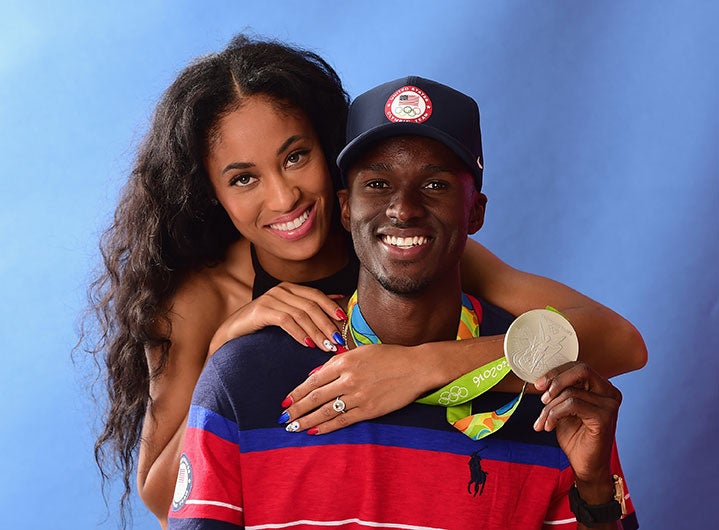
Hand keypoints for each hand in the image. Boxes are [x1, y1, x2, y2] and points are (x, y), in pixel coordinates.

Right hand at [209, 283, 346, 353]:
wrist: (231, 333)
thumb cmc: (262, 326)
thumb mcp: (287, 315)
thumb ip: (308, 308)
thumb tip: (338, 301)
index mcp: (289, 288)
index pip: (316, 295)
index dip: (331, 307)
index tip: (344, 322)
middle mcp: (281, 289)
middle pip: (311, 305)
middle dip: (327, 324)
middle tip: (338, 340)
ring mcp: (270, 298)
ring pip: (301, 314)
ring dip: (317, 331)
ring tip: (327, 346)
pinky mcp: (261, 310)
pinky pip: (286, 321)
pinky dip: (299, 333)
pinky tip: (308, 344)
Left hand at [280, 343, 430, 433]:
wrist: (416, 367)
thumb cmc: (389, 356)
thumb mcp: (360, 352)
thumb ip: (336, 363)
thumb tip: (314, 375)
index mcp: (344, 362)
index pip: (313, 380)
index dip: (297, 392)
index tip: (285, 401)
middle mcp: (348, 379)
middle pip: (315, 397)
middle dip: (296, 409)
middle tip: (283, 418)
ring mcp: (358, 396)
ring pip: (325, 411)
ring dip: (306, 421)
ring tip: (293, 427)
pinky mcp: (369, 410)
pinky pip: (342, 420)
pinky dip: (326, 427)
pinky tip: (314, 431)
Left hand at [533, 362, 621, 486]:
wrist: (585, 466)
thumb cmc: (576, 437)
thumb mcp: (564, 409)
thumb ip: (559, 392)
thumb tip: (541, 380)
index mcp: (602, 387)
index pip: (579, 367)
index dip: (556, 372)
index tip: (539, 384)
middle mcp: (610, 393)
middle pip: (581, 370)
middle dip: (556, 380)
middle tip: (542, 396)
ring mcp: (609, 405)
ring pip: (570, 392)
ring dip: (549, 407)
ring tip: (543, 421)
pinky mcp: (604, 417)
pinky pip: (572, 405)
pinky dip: (554, 414)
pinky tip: (549, 426)